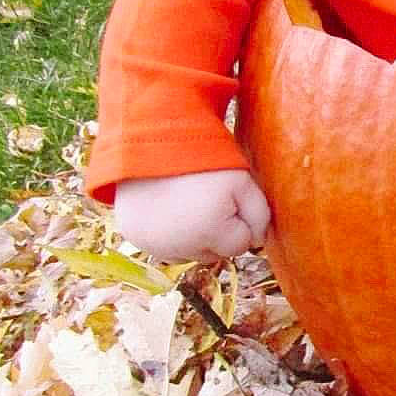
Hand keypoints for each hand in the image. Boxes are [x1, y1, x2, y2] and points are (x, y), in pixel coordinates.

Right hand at [114, 170, 270, 262]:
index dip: (238, 219)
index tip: (226, 197)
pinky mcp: (135, 238)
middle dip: (217, 231)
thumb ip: (260, 214)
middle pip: (215, 254)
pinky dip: (171, 235)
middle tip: (206, 199)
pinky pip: (165, 249)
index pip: (241, 244)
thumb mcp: (242, 180)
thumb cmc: (202, 159)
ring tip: (187, 203)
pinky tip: (169, 210)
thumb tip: (258, 242)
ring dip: (194, 237)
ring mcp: (155, 244)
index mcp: (210, 231)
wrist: (151, 141)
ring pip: (190, 254)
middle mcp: (180, 246)